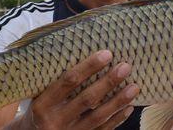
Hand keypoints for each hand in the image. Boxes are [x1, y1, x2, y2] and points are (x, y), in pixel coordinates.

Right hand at [6, 50, 138, 129]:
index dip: (89, 67)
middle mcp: (55, 120)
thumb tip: (85, 52)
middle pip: (87, 99)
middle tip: (125, 67)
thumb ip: (57, 80)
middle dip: (108, 82)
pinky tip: (128, 107)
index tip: (107, 54)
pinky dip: (116, 119)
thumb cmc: (39, 111)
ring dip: (118, 101)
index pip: (69, 81)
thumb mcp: (39, 96)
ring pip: (98, 117)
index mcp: (43, 104)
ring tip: (134, 87)